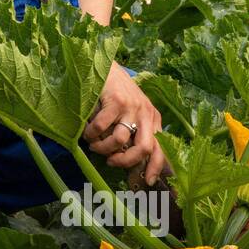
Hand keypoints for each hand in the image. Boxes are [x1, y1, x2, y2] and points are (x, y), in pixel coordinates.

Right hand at [83, 63, 169, 186]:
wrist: (106, 67)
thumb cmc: (117, 96)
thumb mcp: (131, 115)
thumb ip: (133, 136)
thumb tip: (129, 166)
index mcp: (153, 120)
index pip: (161, 148)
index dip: (156, 167)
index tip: (148, 182)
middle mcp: (146, 113)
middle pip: (144, 148)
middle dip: (126, 161)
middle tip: (111, 162)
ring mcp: (132, 106)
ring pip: (120, 140)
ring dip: (103, 148)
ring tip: (94, 144)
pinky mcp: (116, 101)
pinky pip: (102, 128)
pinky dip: (91, 134)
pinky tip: (87, 131)